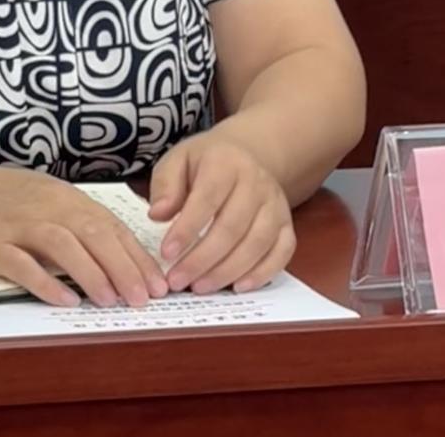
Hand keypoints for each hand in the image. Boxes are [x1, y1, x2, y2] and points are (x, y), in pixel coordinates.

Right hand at [0, 163, 169, 307]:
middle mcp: (45, 206)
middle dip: (124, 266)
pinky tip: (65, 300)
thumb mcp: (41, 199)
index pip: (110, 226)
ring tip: (113, 300)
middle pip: (93, 233)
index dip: (136, 255)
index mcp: (63, 197)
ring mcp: (17, 224)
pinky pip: (22, 263)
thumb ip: (74, 221)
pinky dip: (46, 282)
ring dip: (92, 273)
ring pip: (63, 245)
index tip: (158, 282)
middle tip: (146, 298)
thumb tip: (115, 253)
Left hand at [149, 129, 294, 294]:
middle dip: (202, 259)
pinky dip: (262, 273)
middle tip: (178, 280)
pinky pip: (282, 253)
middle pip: (232, 227)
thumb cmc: (205, 164)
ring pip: (257, 244)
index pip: (207, 199)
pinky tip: (237, 287)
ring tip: (200, 287)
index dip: (187, 229)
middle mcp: (256, 182)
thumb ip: (166, 186)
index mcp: (225, 162)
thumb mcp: (178, 161)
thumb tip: (157, 215)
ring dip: (227, 271)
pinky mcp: (287, 224)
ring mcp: (276, 204)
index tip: (166, 254)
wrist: (244, 157)